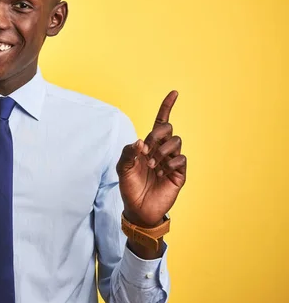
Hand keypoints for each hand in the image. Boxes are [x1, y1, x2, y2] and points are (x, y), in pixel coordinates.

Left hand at [116, 91, 186, 227]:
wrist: (138, 209)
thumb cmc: (129, 187)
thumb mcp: (122, 168)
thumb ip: (128, 152)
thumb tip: (141, 141)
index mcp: (148, 145)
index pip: (161, 122)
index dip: (167, 106)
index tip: (174, 92)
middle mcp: (162, 150)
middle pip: (168, 129)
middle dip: (157, 135)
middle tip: (146, 151)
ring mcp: (171, 161)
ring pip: (176, 142)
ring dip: (162, 151)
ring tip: (152, 166)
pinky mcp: (179, 173)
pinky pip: (181, 159)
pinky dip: (170, 163)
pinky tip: (162, 172)